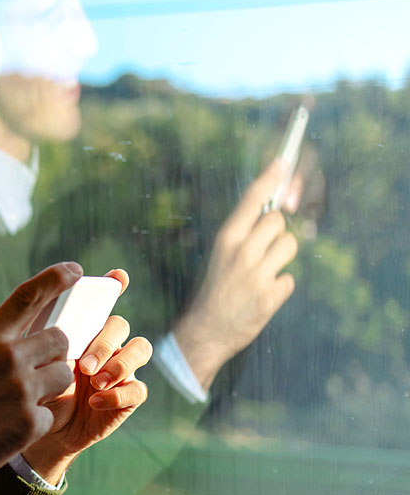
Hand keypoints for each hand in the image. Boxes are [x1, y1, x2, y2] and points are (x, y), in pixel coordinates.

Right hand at [0, 262, 82, 494]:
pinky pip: (53, 411)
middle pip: (60, 340)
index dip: (56, 277)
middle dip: (54, 352)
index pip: (29, 294)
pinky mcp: (31, 422)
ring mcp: (22, 390)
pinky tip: (10, 426)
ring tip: (21, 399)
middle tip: (38, 367)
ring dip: (51, 385)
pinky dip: (37, 419)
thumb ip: (2, 342)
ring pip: (64, 374)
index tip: (75, 270)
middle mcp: (7, 357)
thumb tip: (40, 331)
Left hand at [22, 270, 151, 483]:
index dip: (113, 285)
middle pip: (119, 324)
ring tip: (93, 380)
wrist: (35, 428)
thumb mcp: (26, 359)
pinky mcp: (126, 396)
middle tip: (84, 364)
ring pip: (140, 349)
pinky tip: (94, 400)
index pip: (102, 300)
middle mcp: (104, 342)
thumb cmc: (27, 388)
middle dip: (105, 341)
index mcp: (81, 328)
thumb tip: (40, 312)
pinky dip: (118, 393)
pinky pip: (138, 388)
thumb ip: (36, 336)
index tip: (116, 277)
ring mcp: (119, 368)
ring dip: (119, 363)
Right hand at [172, 158, 299, 389]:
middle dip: (276, 232)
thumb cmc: (215, 290)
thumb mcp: (222, 256)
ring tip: (262, 274)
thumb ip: (245, 235)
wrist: (204, 332)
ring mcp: (256, 274)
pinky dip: (280, 287)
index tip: (283, 161)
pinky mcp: (270, 296)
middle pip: (278, 221)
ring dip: (281, 258)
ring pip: (289, 245)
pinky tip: (262, 296)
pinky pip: (289, 279)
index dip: (270, 178)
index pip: (252, 200)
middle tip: (262, 250)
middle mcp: (241, 252)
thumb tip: (277, 212)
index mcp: (225, 240)